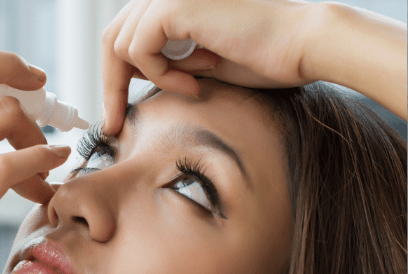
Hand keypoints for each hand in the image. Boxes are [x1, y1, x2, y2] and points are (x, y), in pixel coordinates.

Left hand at [102, 0, 317, 133]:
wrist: (302, 46)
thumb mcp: (197, 63)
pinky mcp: (174, 5)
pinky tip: (196, 82)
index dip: (113, 78)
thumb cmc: (261, 57)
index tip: (113, 117)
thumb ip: (164, 62)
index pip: (121, 36)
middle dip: (111, 86)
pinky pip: (139, 50)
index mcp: (170, 3)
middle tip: (115, 122)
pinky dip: (162, 75)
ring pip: (119, 46)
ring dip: (153, 78)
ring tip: (194, 85)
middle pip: (111, 40)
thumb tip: (128, 81)